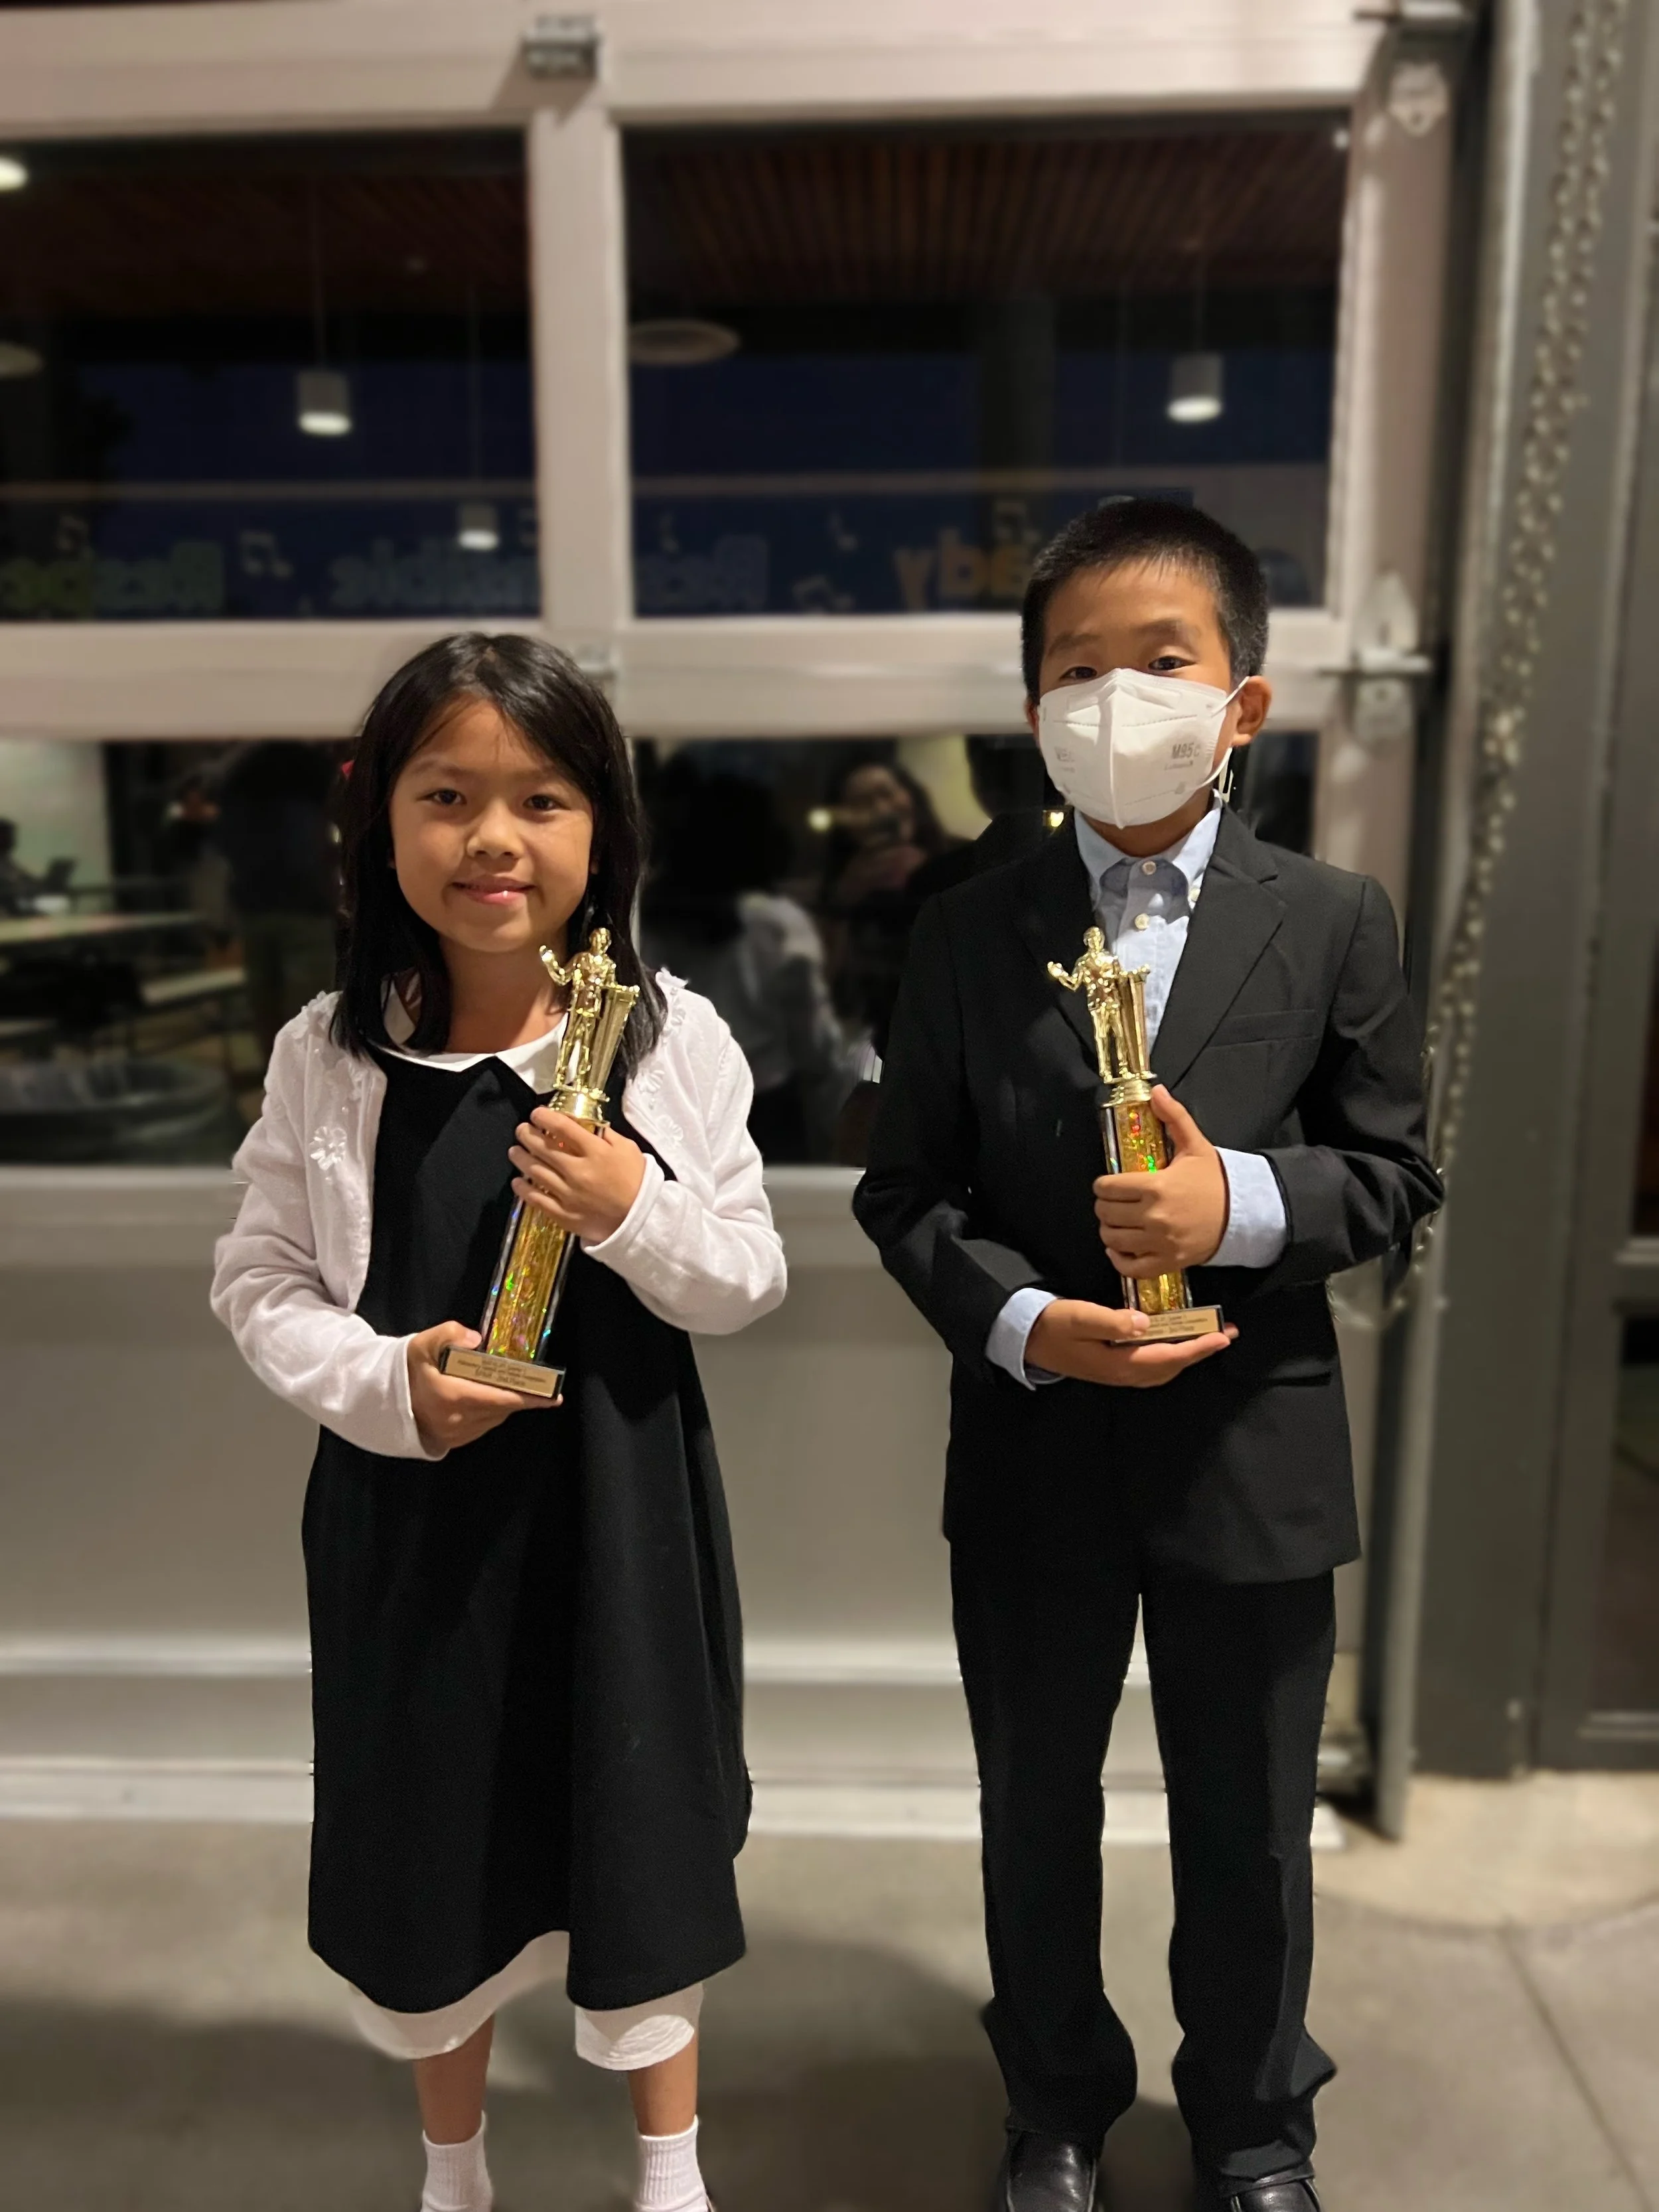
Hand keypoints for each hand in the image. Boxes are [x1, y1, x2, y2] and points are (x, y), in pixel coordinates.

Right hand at [406, 1321, 558, 1453]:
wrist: (379, 1398)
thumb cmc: (405, 1368)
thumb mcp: (424, 1343)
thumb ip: (451, 1334)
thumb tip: (477, 1339)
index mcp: (454, 1398)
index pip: (501, 1399)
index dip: (529, 1398)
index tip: (554, 1397)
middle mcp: (458, 1421)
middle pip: (502, 1409)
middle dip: (520, 1397)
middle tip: (538, 1385)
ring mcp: (455, 1435)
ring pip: (493, 1419)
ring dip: (505, 1404)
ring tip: (510, 1387)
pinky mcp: (452, 1442)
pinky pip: (482, 1427)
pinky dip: (490, 1413)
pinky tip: (488, 1398)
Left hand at [510, 1109, 645, 1243]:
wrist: (643, 1219)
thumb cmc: (637, 1181)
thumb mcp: (628, 1149)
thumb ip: (605, 1134)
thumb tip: (583, 1123)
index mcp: (595, 1152)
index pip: (562, 1127)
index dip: (544, 1117)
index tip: (536, 1114)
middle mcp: (578, 1171)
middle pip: (543, 1148)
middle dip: (527, 1135)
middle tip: (522, 1130)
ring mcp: (569, 1195)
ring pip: (535, 1172)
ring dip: (521, 1159)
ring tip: (515, 1151)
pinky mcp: (564, 1215)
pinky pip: (537, 1200)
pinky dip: (523, 1189)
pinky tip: (517, 1181)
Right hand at [1026, 1297, 1235, 1388]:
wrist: (1025, 1339)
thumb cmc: (1052, 1325)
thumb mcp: (1080, 1317)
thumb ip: (1112, 1320)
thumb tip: (1145, 1323)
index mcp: (1120, 1363)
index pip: (1170, 1357)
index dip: (1198, 1347)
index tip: (1222, 1336)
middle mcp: (1124, 1373)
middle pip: (1172, 1366)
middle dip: (1200, 1351)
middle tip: (1224, 1334)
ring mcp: (1118, 1373)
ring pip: (1164, 1368)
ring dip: (1187, 1353)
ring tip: (1206, 1337)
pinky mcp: (1113, 1367)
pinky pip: (1152, 1365)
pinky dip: (1170, 1355)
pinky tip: (1173, 1342)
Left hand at [1094, 1085, 1228, 1276]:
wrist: (1243, 1214)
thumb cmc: (1215, 1180)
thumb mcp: (1195, 1145)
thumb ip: (1174, 1117)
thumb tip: (1156, 1090)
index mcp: (1156, 1186)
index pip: (1107, 1188)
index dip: (1103, 1185)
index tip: (1109, 1184)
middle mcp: (1154, 1217)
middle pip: (1106, 1213)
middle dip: (1105, 1205)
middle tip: (1114, 1202)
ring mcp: (1159, 1243)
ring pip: (1112, 1239)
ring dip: (1110, 1229)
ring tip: (1118, 1221)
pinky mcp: (1166, 1262)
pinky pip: (1129, 1267)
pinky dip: (1119, 1259)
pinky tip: (1120, 1248)